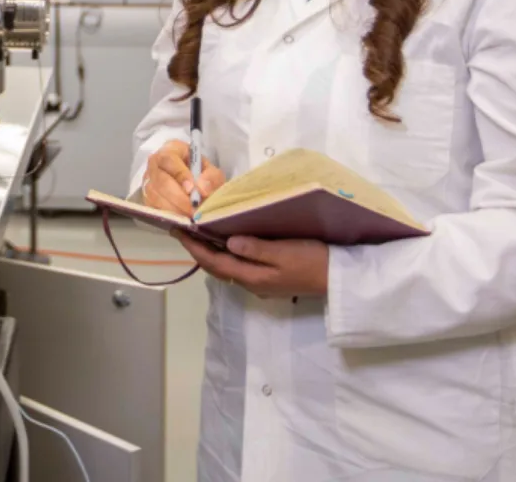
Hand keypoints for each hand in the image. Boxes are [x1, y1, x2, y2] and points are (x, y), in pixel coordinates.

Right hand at [141, 140, 226, 215]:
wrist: (192, 184)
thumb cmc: (200, 174)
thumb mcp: (211, 171)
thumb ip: (211, 178)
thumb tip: (202, 189)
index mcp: (170, 151)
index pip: (169, 160)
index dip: (180, 175)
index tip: (192, 189)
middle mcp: (154, 165)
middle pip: (160, 180)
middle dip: (179, 197)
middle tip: (194, 209)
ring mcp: (148, 182)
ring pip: (155, 196)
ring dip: (174, 209)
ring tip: (191, 216)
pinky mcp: (146, 199)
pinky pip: (153, 208)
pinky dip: (168, 216)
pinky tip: (182, 219)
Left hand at [177, 234, 328, 298]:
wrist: (337, 279)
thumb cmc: (313, 261)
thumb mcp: (285, 251)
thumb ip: (256, 249)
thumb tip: (228, 243)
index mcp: (253, 277)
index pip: (215, 263)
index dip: (194, 248)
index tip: (177, 232)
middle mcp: (252, 284)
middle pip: (217, 268)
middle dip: (198, 250)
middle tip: (182, 231)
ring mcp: (260, 283)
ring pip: (226, 269)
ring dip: (210, 254)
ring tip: (198, 236)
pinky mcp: (268, 280)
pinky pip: (238, 268)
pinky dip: (225, 256)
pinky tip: (225, 244)